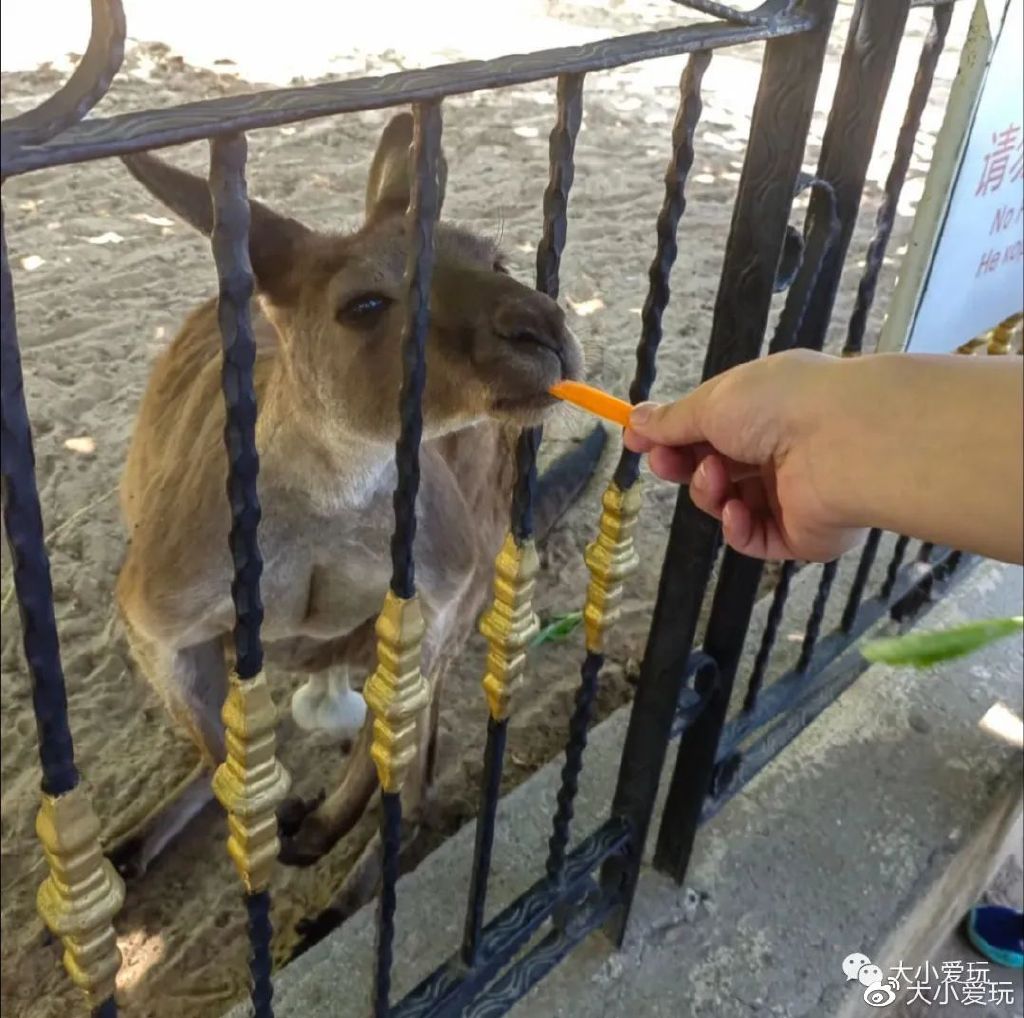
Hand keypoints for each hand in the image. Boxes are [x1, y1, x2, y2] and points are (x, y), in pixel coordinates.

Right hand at [625, 349, 861, 561]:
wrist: (843, 443)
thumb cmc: (777, 406)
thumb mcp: (713, 402)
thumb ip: (672, 420)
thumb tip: (634, 419)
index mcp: (764, 409)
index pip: (709, 427)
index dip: (670, 435)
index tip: (636, 441)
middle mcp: (778, 449)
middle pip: (713, 467)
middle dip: (683, 465)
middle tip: (666, 463)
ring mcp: (790, 495)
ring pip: (726, 503)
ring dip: (709, 491)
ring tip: (716, 478)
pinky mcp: (800, 535)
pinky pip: (752, 537)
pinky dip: (735, 526)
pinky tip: (735, 511)